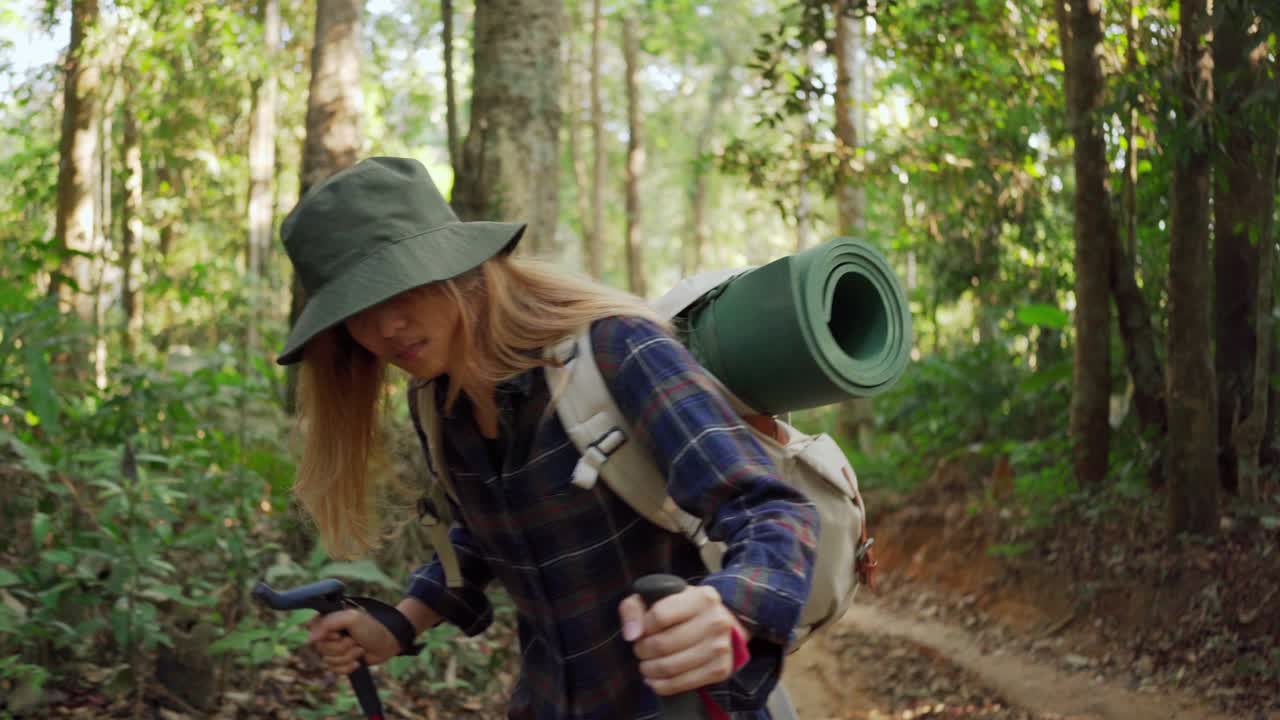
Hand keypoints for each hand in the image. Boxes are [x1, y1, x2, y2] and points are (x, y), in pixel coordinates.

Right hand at [306, 609, 398, 674]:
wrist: (389, 643)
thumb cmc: (372, 628)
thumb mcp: (352, 619)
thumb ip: (329, 623)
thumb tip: (311, 638)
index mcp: (329, 619)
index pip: (313, 629)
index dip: (327, 635)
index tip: (340, 634)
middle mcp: (329, 633)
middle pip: (321, 648)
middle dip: (342, 647)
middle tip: (356, 640)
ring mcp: (335, 648)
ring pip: (328, 660)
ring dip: (347, 657)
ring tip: (360, 649)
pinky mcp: (341, 661)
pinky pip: (334, 670)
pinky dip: (347, 667)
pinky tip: (358, 662)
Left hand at [618, 584, 748, 695]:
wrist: (716, 624)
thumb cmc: (681, 609)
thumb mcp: (657, 597)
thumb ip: (634, 608)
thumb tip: (631, 635)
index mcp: (703, 598)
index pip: (659, 616)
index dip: (643, 627)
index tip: (641, 630)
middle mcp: (716, 621)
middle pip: (663, 644)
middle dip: (642, 650)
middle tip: (639, 650)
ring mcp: (720, 647)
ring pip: (670, 667)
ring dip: (649, 669)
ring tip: (645, 664)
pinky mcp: (720, 669)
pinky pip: (681, 684)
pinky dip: (660, 685)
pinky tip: (654, 679)